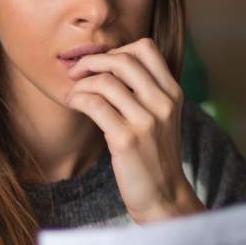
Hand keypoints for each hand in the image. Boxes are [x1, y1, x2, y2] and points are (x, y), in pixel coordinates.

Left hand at [65, 37, 204, 222]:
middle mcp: (163, 103)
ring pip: (105, 81)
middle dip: (91, 61)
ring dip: (80, 84)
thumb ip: (144, 92)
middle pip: (123, 59)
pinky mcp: (126, 140)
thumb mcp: (160, 118)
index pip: (146, 48)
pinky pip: (94, 104)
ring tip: (72, 95)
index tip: (100, 65)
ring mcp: (146, 121)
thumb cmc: (153, 156)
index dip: (117, 50)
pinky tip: (73, 105)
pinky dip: (77, 99)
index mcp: (173, 93)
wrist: (163, 196)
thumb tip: (108, 65)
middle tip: (76, 73)